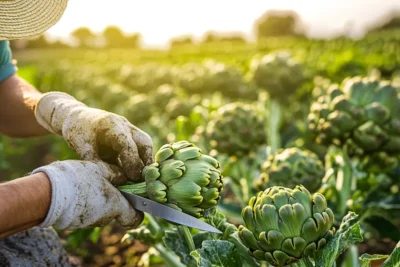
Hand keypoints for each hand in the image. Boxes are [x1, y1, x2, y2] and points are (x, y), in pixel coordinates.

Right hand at [32, 160, 143, 229]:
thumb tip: (125, 176)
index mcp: (116, 206)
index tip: (135, 197)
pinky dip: (88, 201)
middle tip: (110, 181)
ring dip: (101, 198)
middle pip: (117, 211)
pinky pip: (89, 211)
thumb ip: (117, 174)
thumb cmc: (78, 179)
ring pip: (102, 210)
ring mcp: (90, 221)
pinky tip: (80, 188)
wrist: (48, 194)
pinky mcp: (77, 221)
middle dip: (117, 198)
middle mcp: (105, 218)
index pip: (135, 219)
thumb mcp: (101, 169)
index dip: (138, 210)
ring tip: (92, 181)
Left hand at [34, 92, 152, 180]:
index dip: (132, 162)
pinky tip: (135, 176)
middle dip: (146, 162)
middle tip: (143, 180)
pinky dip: (139, 162)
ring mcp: (129, 130)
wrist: (77, 117)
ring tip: (142, 180)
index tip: (133, 178)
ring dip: (145, 163)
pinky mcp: (129, 138)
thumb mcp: (81, 146)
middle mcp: (125, 126)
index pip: (127, 144)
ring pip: (145, 146)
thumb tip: (115, 178)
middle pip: (144, 142)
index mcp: (112, 125)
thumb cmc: (77, 130)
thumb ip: (96, 161)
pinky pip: (139, 150)